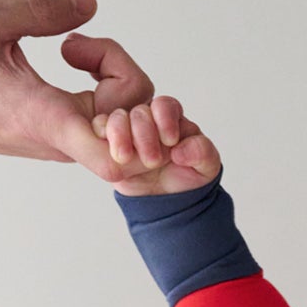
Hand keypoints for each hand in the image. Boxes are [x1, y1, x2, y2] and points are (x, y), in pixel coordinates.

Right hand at [0, 0, 154, 180]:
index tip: (108, 87)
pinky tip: (77, 55)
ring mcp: (68, 142)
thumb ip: (39, 7)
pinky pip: (109, 123)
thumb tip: (89, 5)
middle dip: (128, 75)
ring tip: (74, 47)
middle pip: (138, 126)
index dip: (137, 134)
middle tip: (75, 44)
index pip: (116, 158)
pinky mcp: (65, 136)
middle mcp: (66, 140)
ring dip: (118, 79)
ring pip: (127, 126)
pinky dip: (108, 88)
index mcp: (49, 121)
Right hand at [96, 99, 221, 195]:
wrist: (169, 200)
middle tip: (152, 160)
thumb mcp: (206, 166)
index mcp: (170, 118)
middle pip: (140, 112)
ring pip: (117, 119)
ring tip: (125, 156)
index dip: (166, 119)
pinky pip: (99, 131)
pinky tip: (111, 152)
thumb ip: (203, 153)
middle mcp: (147, 119)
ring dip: (119, 134)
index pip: (165, 106)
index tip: (170, 140)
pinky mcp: (109, 143)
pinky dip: (102, 137)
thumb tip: (183, 149)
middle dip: (144, 132)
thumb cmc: (188, 175)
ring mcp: (126, 130)